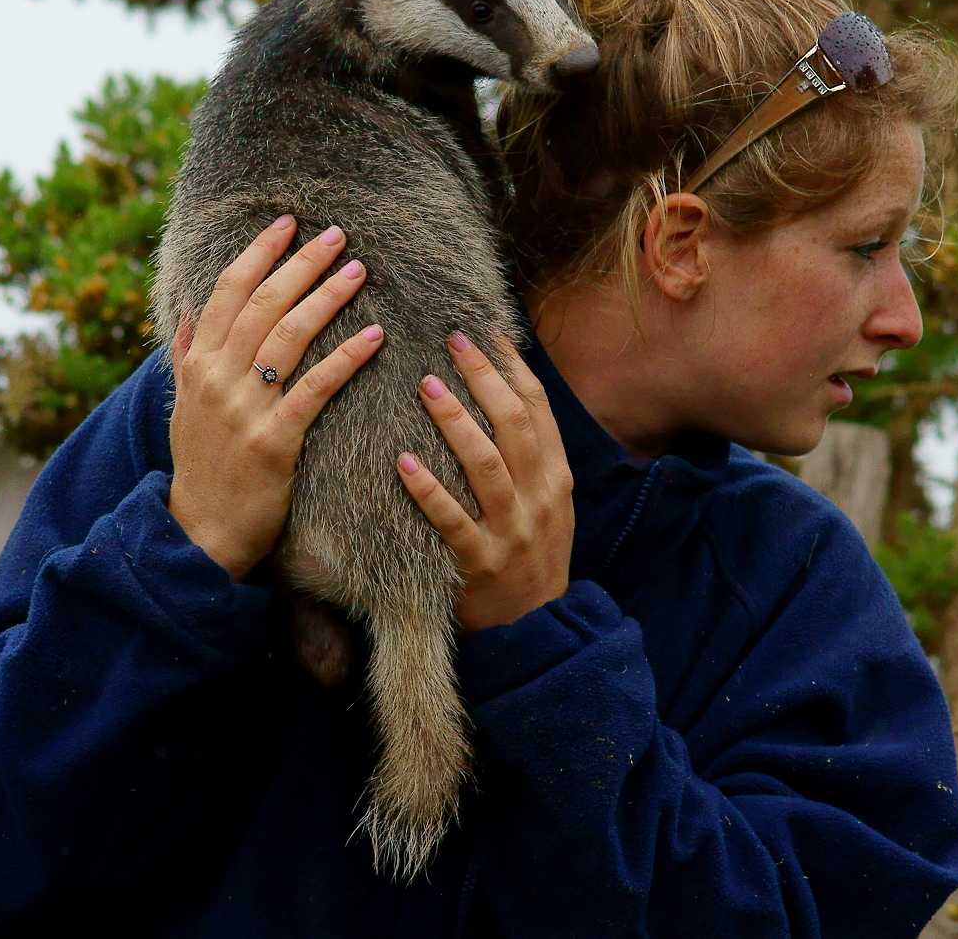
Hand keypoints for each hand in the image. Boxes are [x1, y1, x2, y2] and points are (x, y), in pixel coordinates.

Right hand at [168, 215, 383, 581]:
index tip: (287, 222)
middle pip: (264, 304)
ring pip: (290, 336)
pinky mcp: (275, 440)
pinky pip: (316, 387)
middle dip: (301, 263)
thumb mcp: (182, 409)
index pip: (228, 292)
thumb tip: (189, 312)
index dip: (258, 253)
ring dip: (327, 297)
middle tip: (337, 234)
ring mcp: (244, 408)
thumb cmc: (200, 469)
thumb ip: (185, 358)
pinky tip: (375, 335)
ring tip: (360, 269)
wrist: (199, 533)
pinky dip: (346, 357)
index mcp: (197, 364)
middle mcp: (217, 378)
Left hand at [397, 332, 573, 631]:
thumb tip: (499, 389)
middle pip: (514, 423)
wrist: (538, 629)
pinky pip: (453, 522)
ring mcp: (512, 531)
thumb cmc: (532, 552)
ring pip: (486, 464)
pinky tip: (402, 463)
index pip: (537, 406)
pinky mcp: (481, 563)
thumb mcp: (548, 500)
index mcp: (556, 475)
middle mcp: (539, 497)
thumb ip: (529, 453)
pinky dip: (428, 491)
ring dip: (455, 421)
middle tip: (450, 341)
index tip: (483, 329)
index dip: (511, 365)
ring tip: (425, 384)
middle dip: (484, 378)